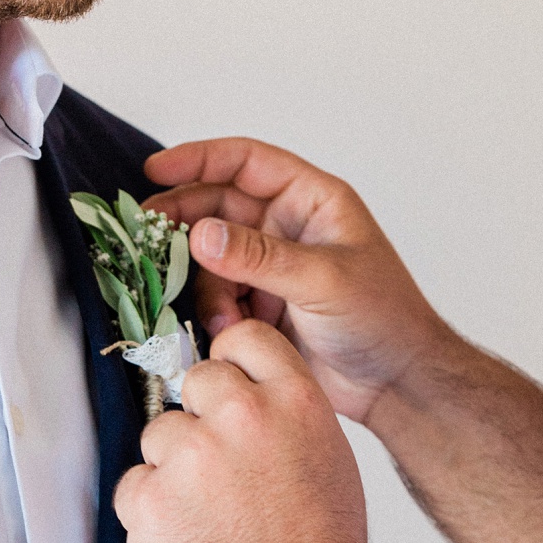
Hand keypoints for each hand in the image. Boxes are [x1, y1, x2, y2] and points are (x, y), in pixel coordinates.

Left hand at [114, 319, 370, 542]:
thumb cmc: (320, 542)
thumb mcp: (328, 454)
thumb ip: (285, 409)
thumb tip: (244, 387)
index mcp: (292, 400)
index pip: (243, 337)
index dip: (232, 361)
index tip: (228, 384)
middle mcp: (241, 416)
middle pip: (196, 380)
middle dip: (203, 416)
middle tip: (223, 464)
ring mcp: (191, 457)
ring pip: (160, 434)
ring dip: (175, 465)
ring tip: (210, 511)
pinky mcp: (152, 499)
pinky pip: (135, 484)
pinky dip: (153, 509)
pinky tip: (188, 533)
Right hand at [143, 137, 453, 426]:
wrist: (394, 383)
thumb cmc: (383, 318)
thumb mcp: (323, 280)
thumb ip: (260, 257)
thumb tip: (201, 233)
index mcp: (311, 200)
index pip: (246, 163)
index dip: (200, 159)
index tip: (155, 169)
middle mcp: (288, 226)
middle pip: (218, 207)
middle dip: (184, 222)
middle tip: (148, 237)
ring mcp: (272, 266)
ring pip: (212, 258)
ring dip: (206, 286)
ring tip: (224, 320)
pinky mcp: (262, 305)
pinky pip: (219, 296)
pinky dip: (216, 313)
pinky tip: (229, 335)